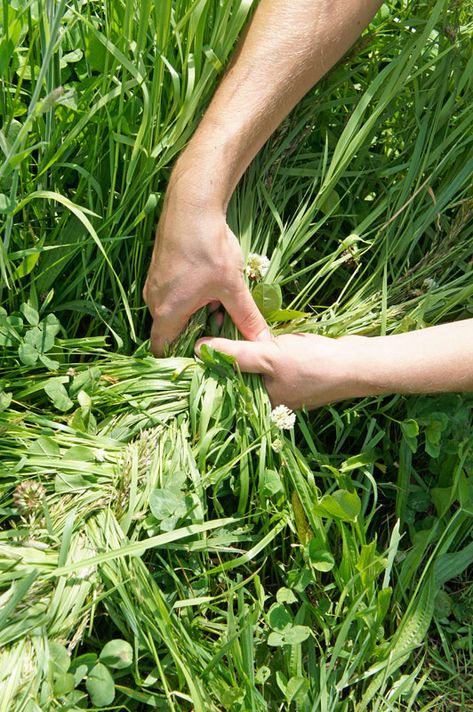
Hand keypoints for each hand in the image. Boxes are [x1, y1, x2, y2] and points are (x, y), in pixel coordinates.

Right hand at [143, 176, 269, 355]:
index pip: (164, 350)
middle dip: (198, 334)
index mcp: (167, 312)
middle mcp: (154, 301)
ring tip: (222, 304)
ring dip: (197, 314)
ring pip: (175, 313)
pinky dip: (191, 299)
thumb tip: (264, 342)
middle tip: (224, 327)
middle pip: (172, 332)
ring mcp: (154, 284)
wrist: (191, 203)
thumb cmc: (208, 246)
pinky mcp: (160, 271)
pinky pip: (173, 296)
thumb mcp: (232, 286)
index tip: (208, 356)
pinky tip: (212, 287)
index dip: (184, 358)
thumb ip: (246, 318)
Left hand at [195, 332, 365, 409]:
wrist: (357, 363)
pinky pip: (267, 360)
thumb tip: (199, 348)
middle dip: (224, 352)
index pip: (224, 387)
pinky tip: (252, 330)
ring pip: (252, 365)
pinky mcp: (293, 373)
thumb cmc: (312, 364)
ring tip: (225, 322)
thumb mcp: (267, 356)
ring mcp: (282, 386)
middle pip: (236, 375)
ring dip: (240, 346)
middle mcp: (269, 399)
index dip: (209, 364)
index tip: (196, 341)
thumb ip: (233, 353)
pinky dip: (259, 346)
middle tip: (210, 324)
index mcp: (260, 404)